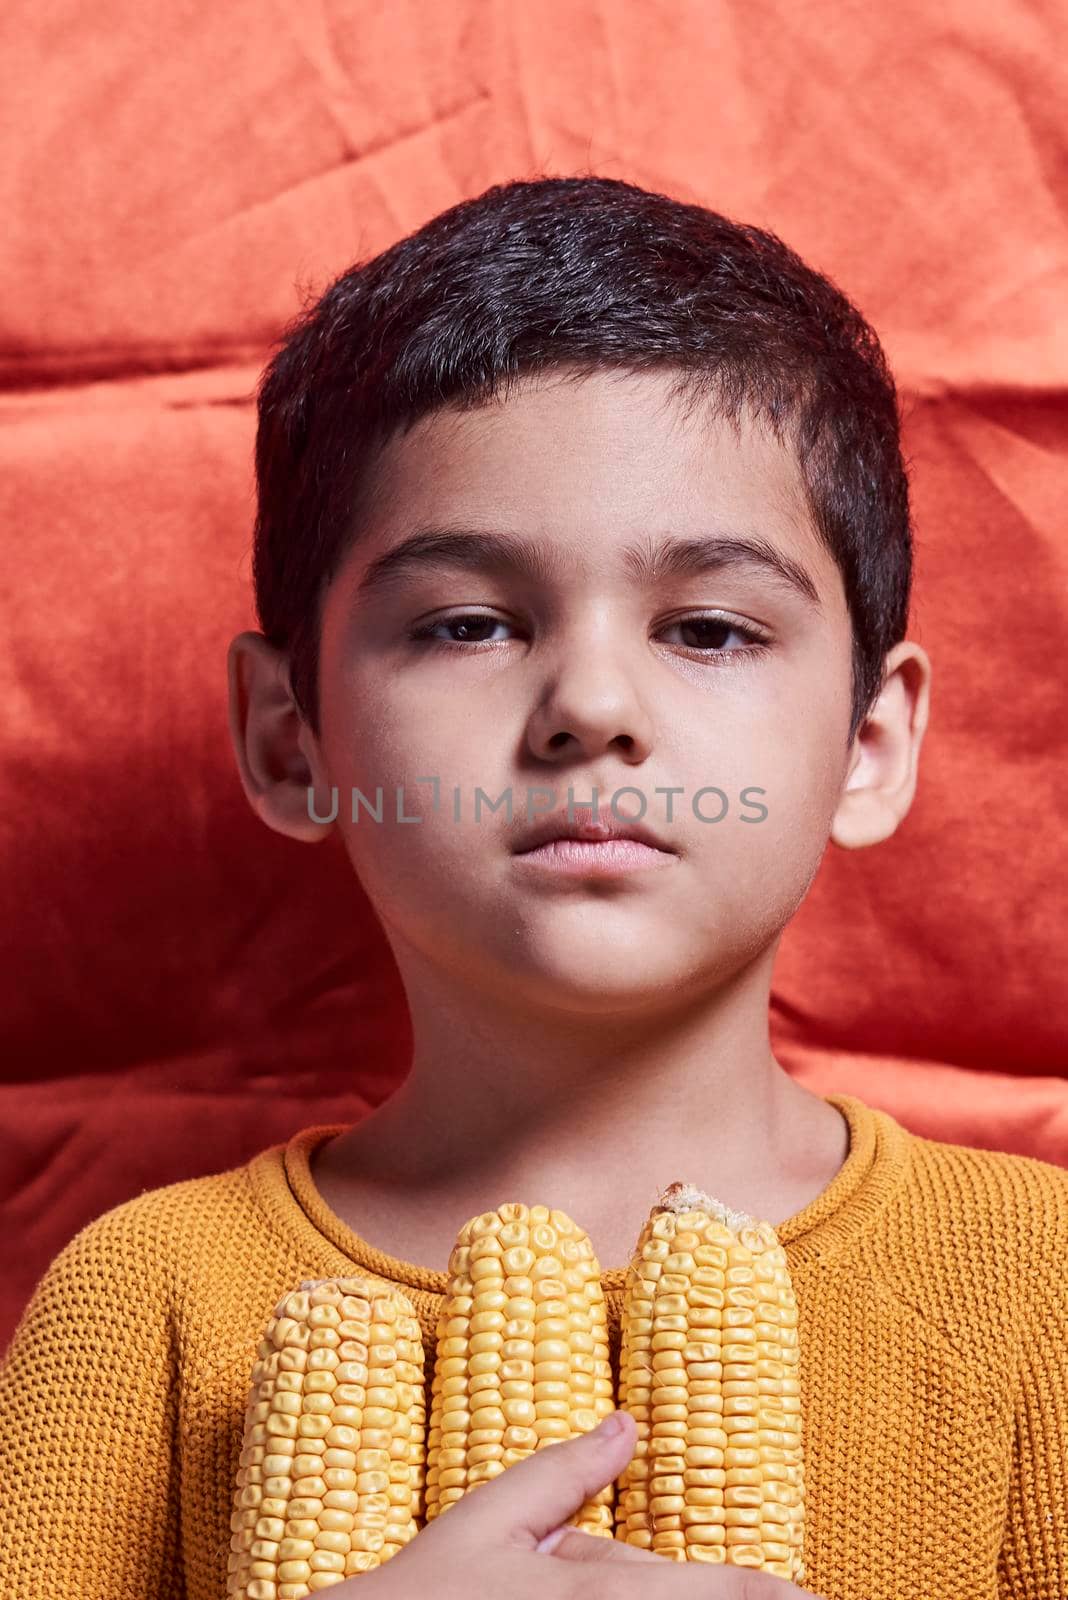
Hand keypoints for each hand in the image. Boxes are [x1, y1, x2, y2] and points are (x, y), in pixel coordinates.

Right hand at [336, 1409, 825, 1597]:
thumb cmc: (422, 1595)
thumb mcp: (487, 1518)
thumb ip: (562, 1472)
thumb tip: (628, 1424)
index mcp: (598, 1591)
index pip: (716, 1594)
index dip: (776, 1599)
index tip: (818, 1597)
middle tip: (804, 1595)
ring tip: (761, 1594)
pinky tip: (647, 1598)